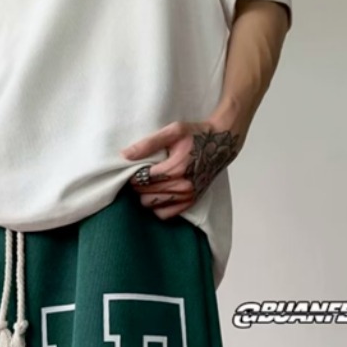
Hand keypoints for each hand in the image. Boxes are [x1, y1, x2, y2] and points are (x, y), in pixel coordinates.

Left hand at [120, 111, 245, 219]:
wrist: (222, 143)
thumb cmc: (197, 134)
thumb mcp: (173, 131)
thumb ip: (148, 143)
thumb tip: (125, 155)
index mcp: (176, 168)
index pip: (142, 179)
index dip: (133, 174)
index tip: (135, 168)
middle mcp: (182, 185)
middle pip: (144, 194)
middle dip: (139, 185)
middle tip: (142, 175)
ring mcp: (187, 196)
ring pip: (152, 205)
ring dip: (146, 195)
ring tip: (150, 183)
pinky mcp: (191, 202)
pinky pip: (165, 214)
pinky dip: (158, 206)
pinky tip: (159, 194)